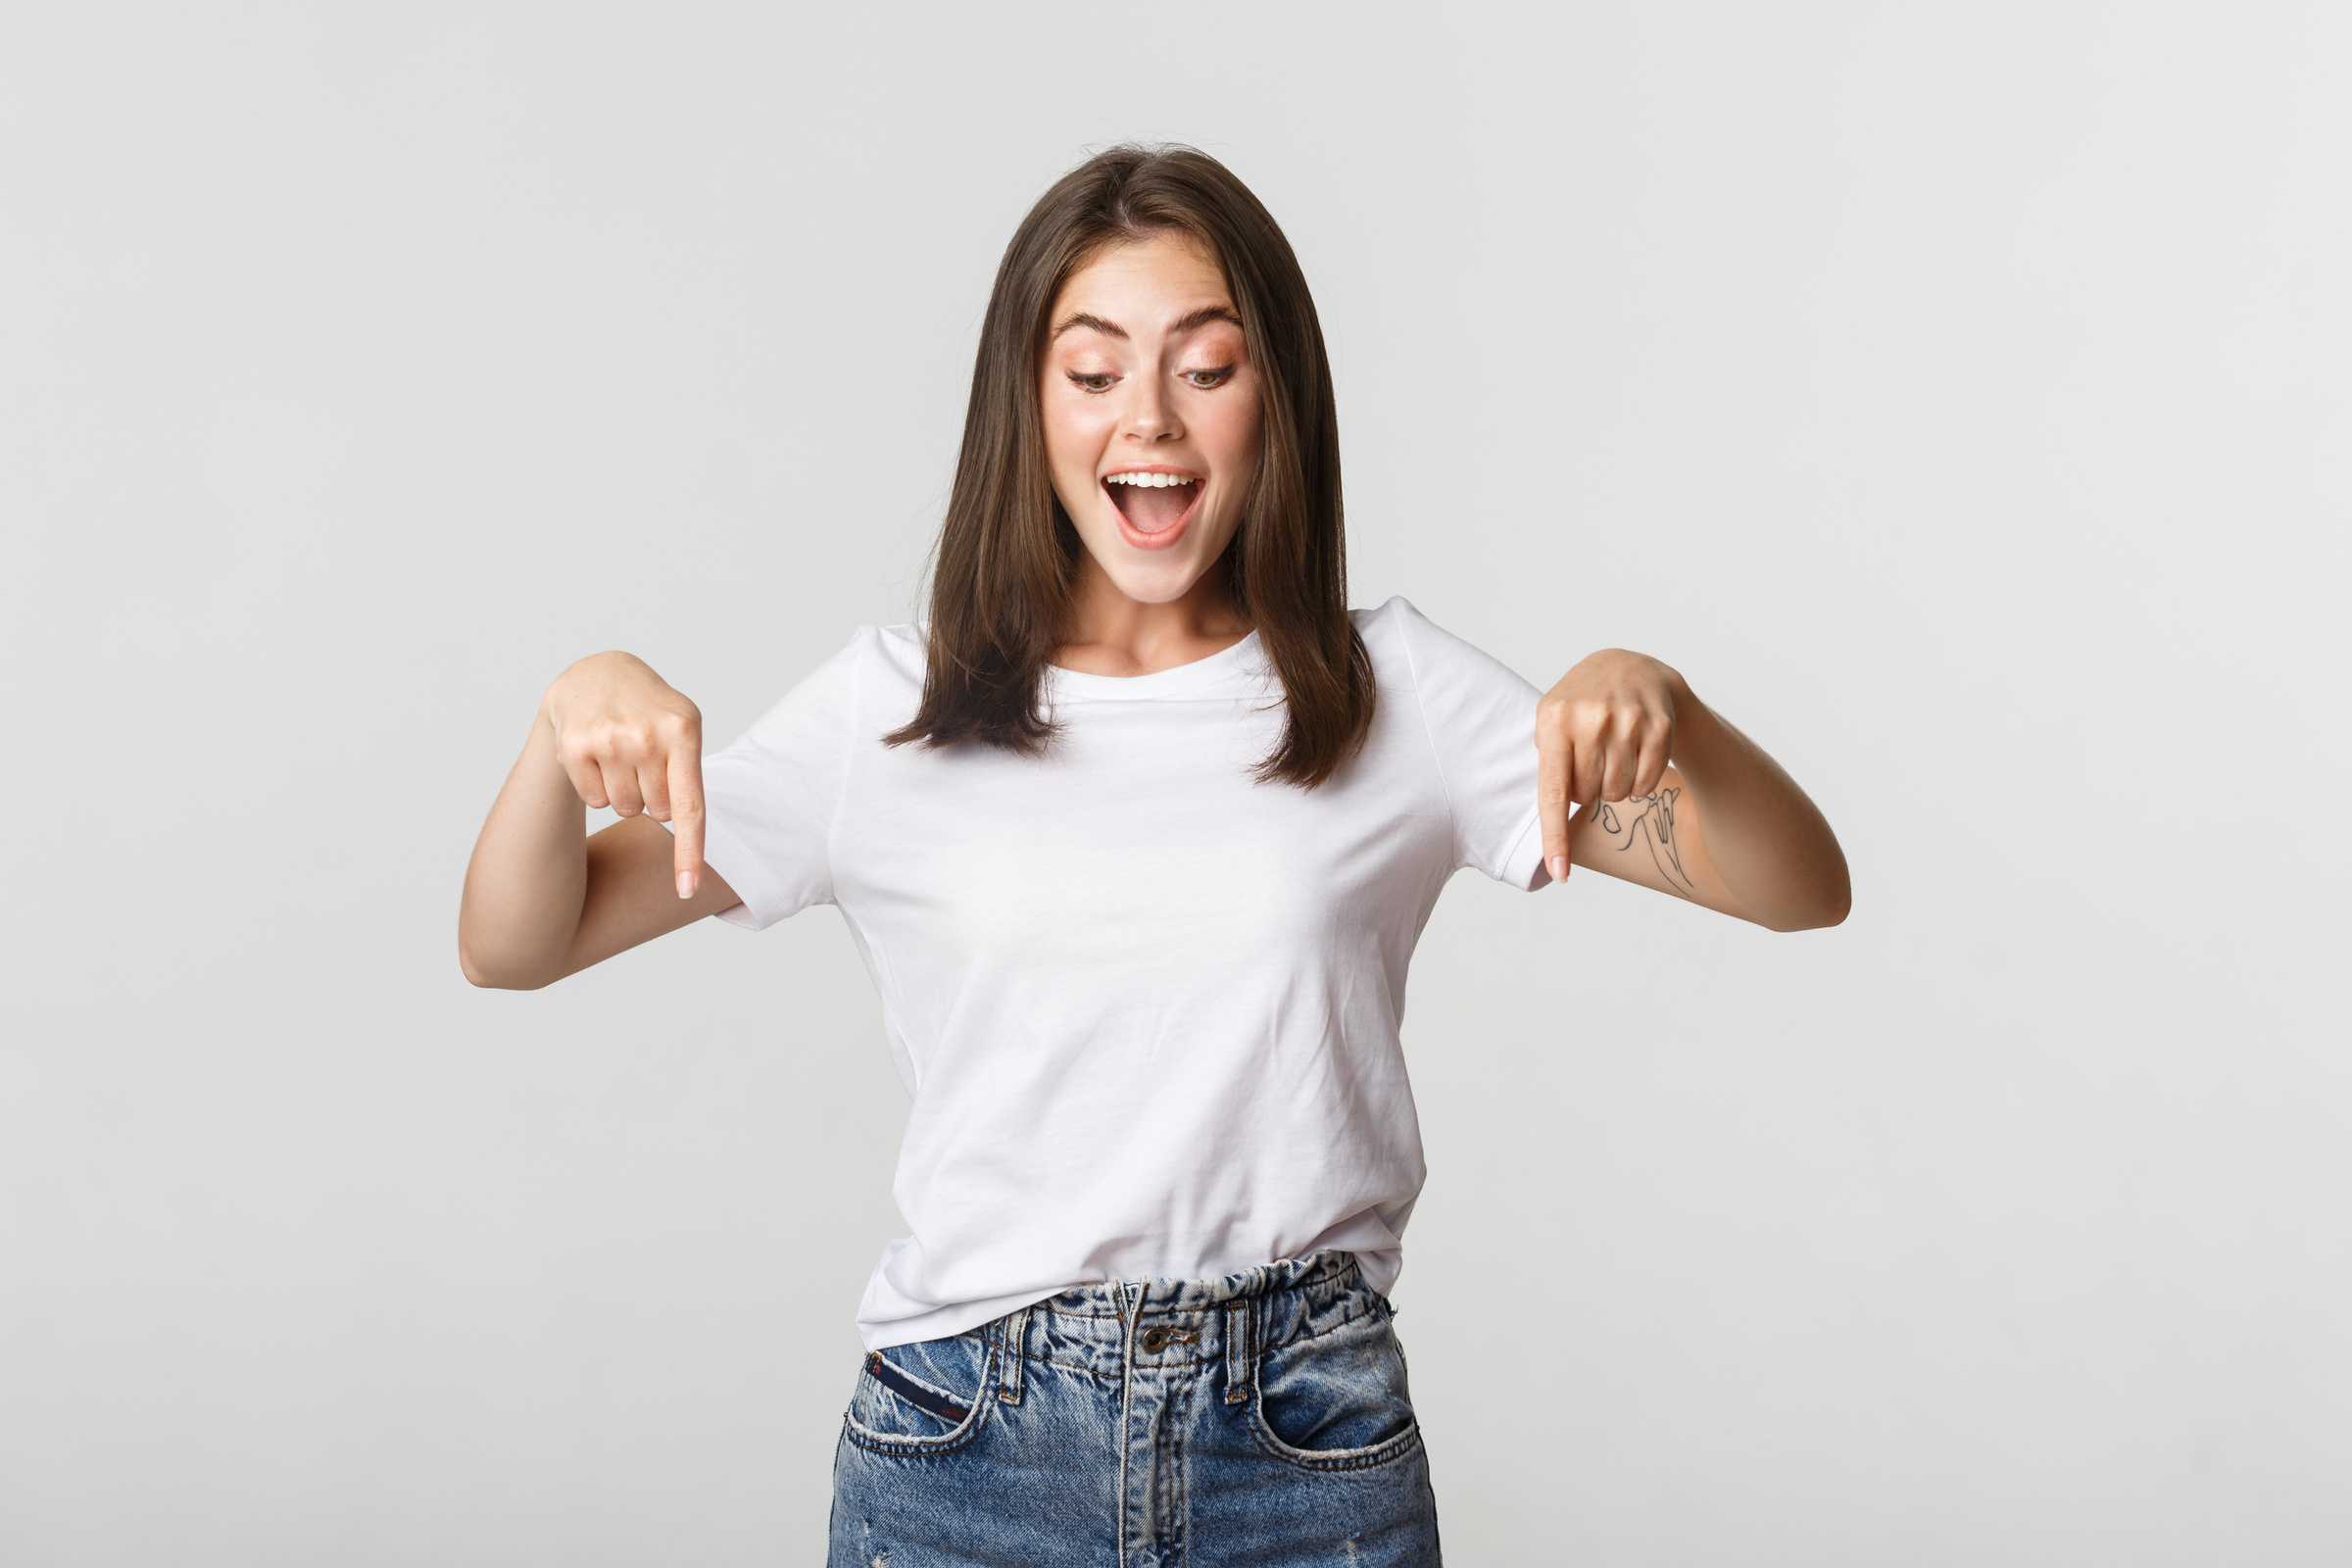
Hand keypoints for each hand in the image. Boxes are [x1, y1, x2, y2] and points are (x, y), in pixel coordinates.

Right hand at [543, 652, 706, 898]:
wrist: (595, 673)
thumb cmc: (649, 711)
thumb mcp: (682, 727)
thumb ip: (688, 776)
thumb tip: (683, 832)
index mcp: (684, 730)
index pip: (689, 807)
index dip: (689, 853)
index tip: (686, 892)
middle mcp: (646, 735)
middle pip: (655, 811)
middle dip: (651, 795)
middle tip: (643, 759)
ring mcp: (608, 739)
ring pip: (623, 808)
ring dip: (623, 791)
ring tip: (620, 753)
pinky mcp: (574, 746)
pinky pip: (594, 799)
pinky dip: (596, 786)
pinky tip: (595, 754)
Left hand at [1536, 649, 1687, 883]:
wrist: (1632, 667)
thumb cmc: (1583, 703)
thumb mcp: (1552, 717)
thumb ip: (1548, 760)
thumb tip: (1553, 815)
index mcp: (1553, 718)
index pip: (1552, 790)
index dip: (1555, 836)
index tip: (1559, 873)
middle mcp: (1590, 718)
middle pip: (1587, 796)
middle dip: (1587, 790)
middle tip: (1591, 762)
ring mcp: (1627, 720)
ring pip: (1617, 794)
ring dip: (1613, 788)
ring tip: (1612, 758)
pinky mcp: (1658, 726)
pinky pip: (1645, 785)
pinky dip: (1639, 784)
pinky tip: (1635, 757)